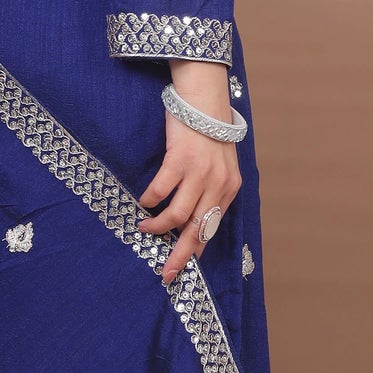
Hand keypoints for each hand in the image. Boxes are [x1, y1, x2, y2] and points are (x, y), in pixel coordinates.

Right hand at [137, 61, 240, 284]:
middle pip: (198, 230)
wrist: (203, 97)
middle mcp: (218, 184)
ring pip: (178, 215)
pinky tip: (144, 202)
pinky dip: (150, 201)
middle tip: (166, 274)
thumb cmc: (207, 131)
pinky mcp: (180, 159)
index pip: (212, 228)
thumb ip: (211, 189)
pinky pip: (161, 190)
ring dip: (159, 227)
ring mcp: (200, 172)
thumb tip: (191, 219)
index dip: (196, 249)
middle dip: (180, 255)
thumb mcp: (219, 164)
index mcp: (229, 187)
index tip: (183, 267)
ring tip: (145, 228)